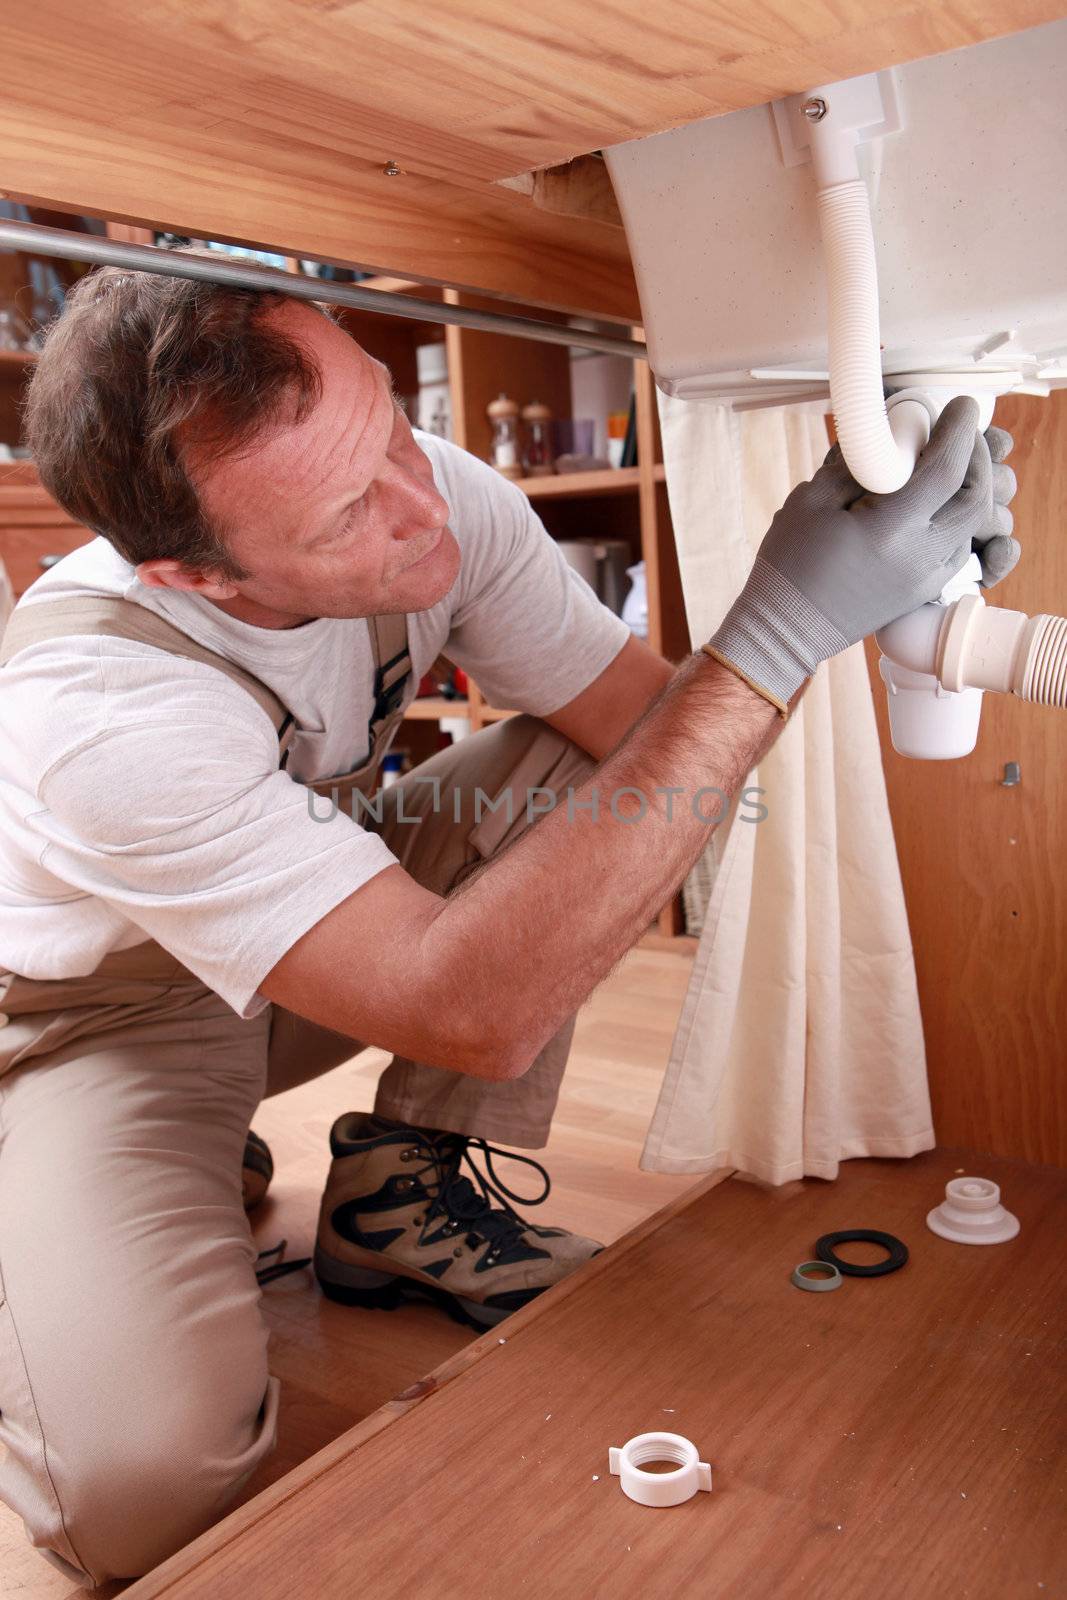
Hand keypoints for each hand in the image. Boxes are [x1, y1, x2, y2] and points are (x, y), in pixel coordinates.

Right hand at [706, 397, 1017, 709]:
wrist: (787, 629)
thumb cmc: (790, 565)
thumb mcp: (810, 501)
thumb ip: (854, 465)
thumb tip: (886, 435)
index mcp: (891, 531)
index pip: (947, 470)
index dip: (960, 431)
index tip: (960, 407)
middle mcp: (920, 558)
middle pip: (977, 497)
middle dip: (977, 458)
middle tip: (960, 433)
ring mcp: (927, 578)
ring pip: (974, 524)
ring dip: (972, 488)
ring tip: (952, 464)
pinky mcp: (924, 591)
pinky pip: (959, 547)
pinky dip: (960, 518)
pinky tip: (938, 503)